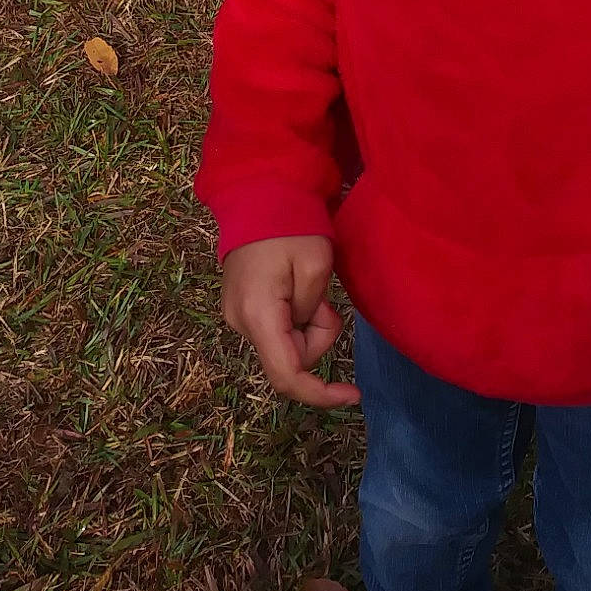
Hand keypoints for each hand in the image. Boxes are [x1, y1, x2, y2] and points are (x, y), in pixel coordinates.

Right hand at [221, 235, 358, 407]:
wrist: (257, 195)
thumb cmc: (291, 226)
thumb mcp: (316, 265)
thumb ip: (313, 311)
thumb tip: (302, 331)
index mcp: (259, 316)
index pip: (288, 376)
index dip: (321, 394)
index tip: (354, 395)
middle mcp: (240, 324)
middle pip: (291, 358)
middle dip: (317, 334)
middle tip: (324, 297)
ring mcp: (236, 317)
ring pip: (284, 344)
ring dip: (306, 323)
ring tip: (306, 283)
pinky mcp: (240, 308)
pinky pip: (275, 329)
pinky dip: (293, 317)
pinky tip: (292, 286)